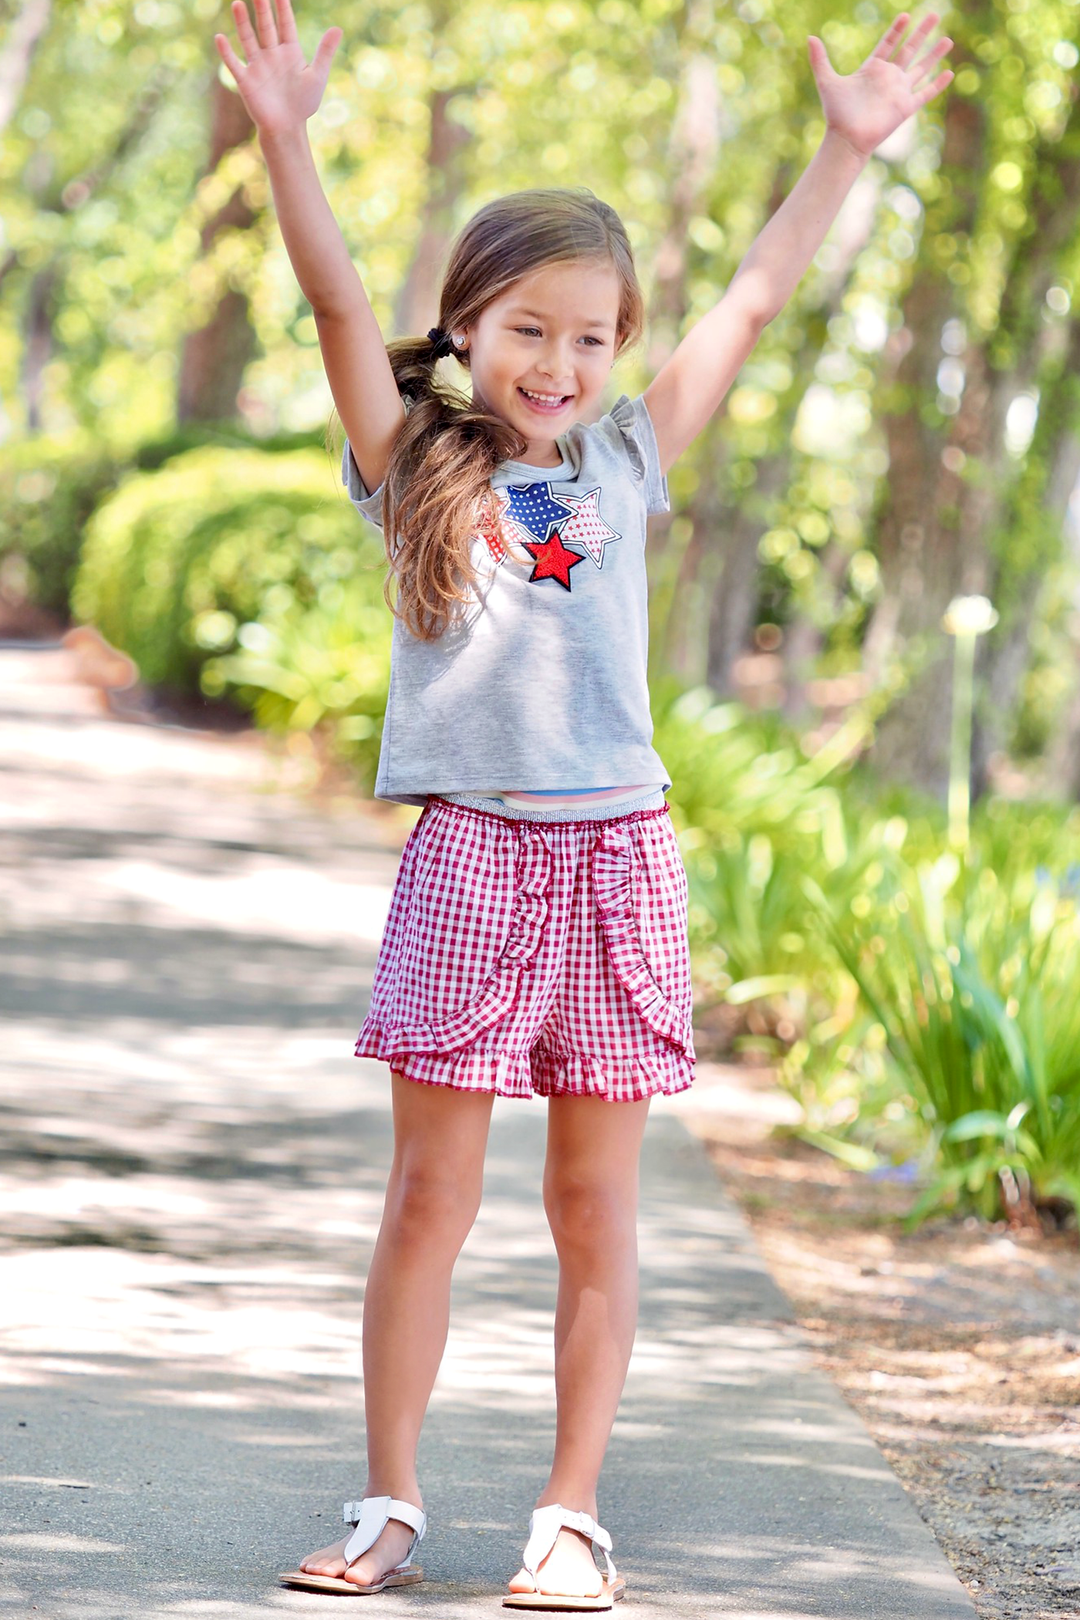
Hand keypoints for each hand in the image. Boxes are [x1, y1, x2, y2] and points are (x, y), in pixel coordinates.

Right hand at [214, 0, 341, 135]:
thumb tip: (338, 28)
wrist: (288, 128)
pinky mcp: (246, 81)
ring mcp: (258, 66)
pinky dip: (227, 53)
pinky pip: (234, 64)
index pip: (286, 24)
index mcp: (289, 51)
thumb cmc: (303, 103)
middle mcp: (271, 54)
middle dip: (262, 9)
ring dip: (242, 23)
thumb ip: (325, 52)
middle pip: (266, 27)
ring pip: (249, 39)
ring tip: (238, 4)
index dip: (283, 7)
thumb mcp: (317, 76)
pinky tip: (220, 38)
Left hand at [808, 12, 953, 159]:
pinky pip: (926, 93)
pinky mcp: (906, 106)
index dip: (896, 30)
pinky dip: (937, 84)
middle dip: (922, 33)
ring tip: (948, 39)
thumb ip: (820, 60)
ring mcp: (899, 92)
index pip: (888, 44)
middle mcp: (888, 78)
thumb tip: (809, 37)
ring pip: (921, 68)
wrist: (847, 139)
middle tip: (934, 15)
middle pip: (909, 50)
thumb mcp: (827, 81)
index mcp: (872, 69)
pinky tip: (949, 73)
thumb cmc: (837, 114)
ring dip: (934, 54)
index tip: (905, 15)